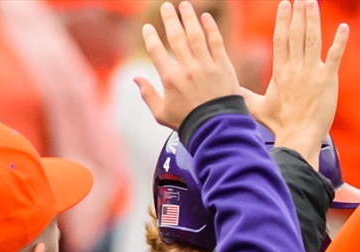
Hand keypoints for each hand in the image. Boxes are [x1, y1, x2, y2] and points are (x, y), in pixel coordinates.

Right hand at [136, 1, 241, 129]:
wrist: (219, 130)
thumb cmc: (189, 123)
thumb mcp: (162, 113)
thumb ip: (148, 95)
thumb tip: (135, 79)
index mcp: (170, 78)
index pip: (156, 50)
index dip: (151, 36)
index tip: (148, 27)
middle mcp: (187, 68)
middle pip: (176, 37)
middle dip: (170, 19)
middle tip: (166, 6)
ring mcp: (206, 66)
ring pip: (195, 35)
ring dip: (189, 18)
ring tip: (184, 5)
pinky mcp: (223, 67)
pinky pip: (216, 42)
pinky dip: (210, 28)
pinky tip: (206, 17)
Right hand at [241, 0, 347, 160]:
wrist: (298, 136)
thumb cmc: (280, 125)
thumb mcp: (256, 107)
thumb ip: (244, 95)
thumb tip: (229, 93)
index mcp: (280, 71)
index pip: (281, 39)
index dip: (283, 20)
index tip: (284, 4)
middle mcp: (295, 68)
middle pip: (296, 34)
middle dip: (298, 13)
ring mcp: (312, 72)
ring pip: (312, 39)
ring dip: (313, 19)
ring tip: (313, 2)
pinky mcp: (327, 80)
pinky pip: (334, 56)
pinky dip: (340, 42)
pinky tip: (344, 28)